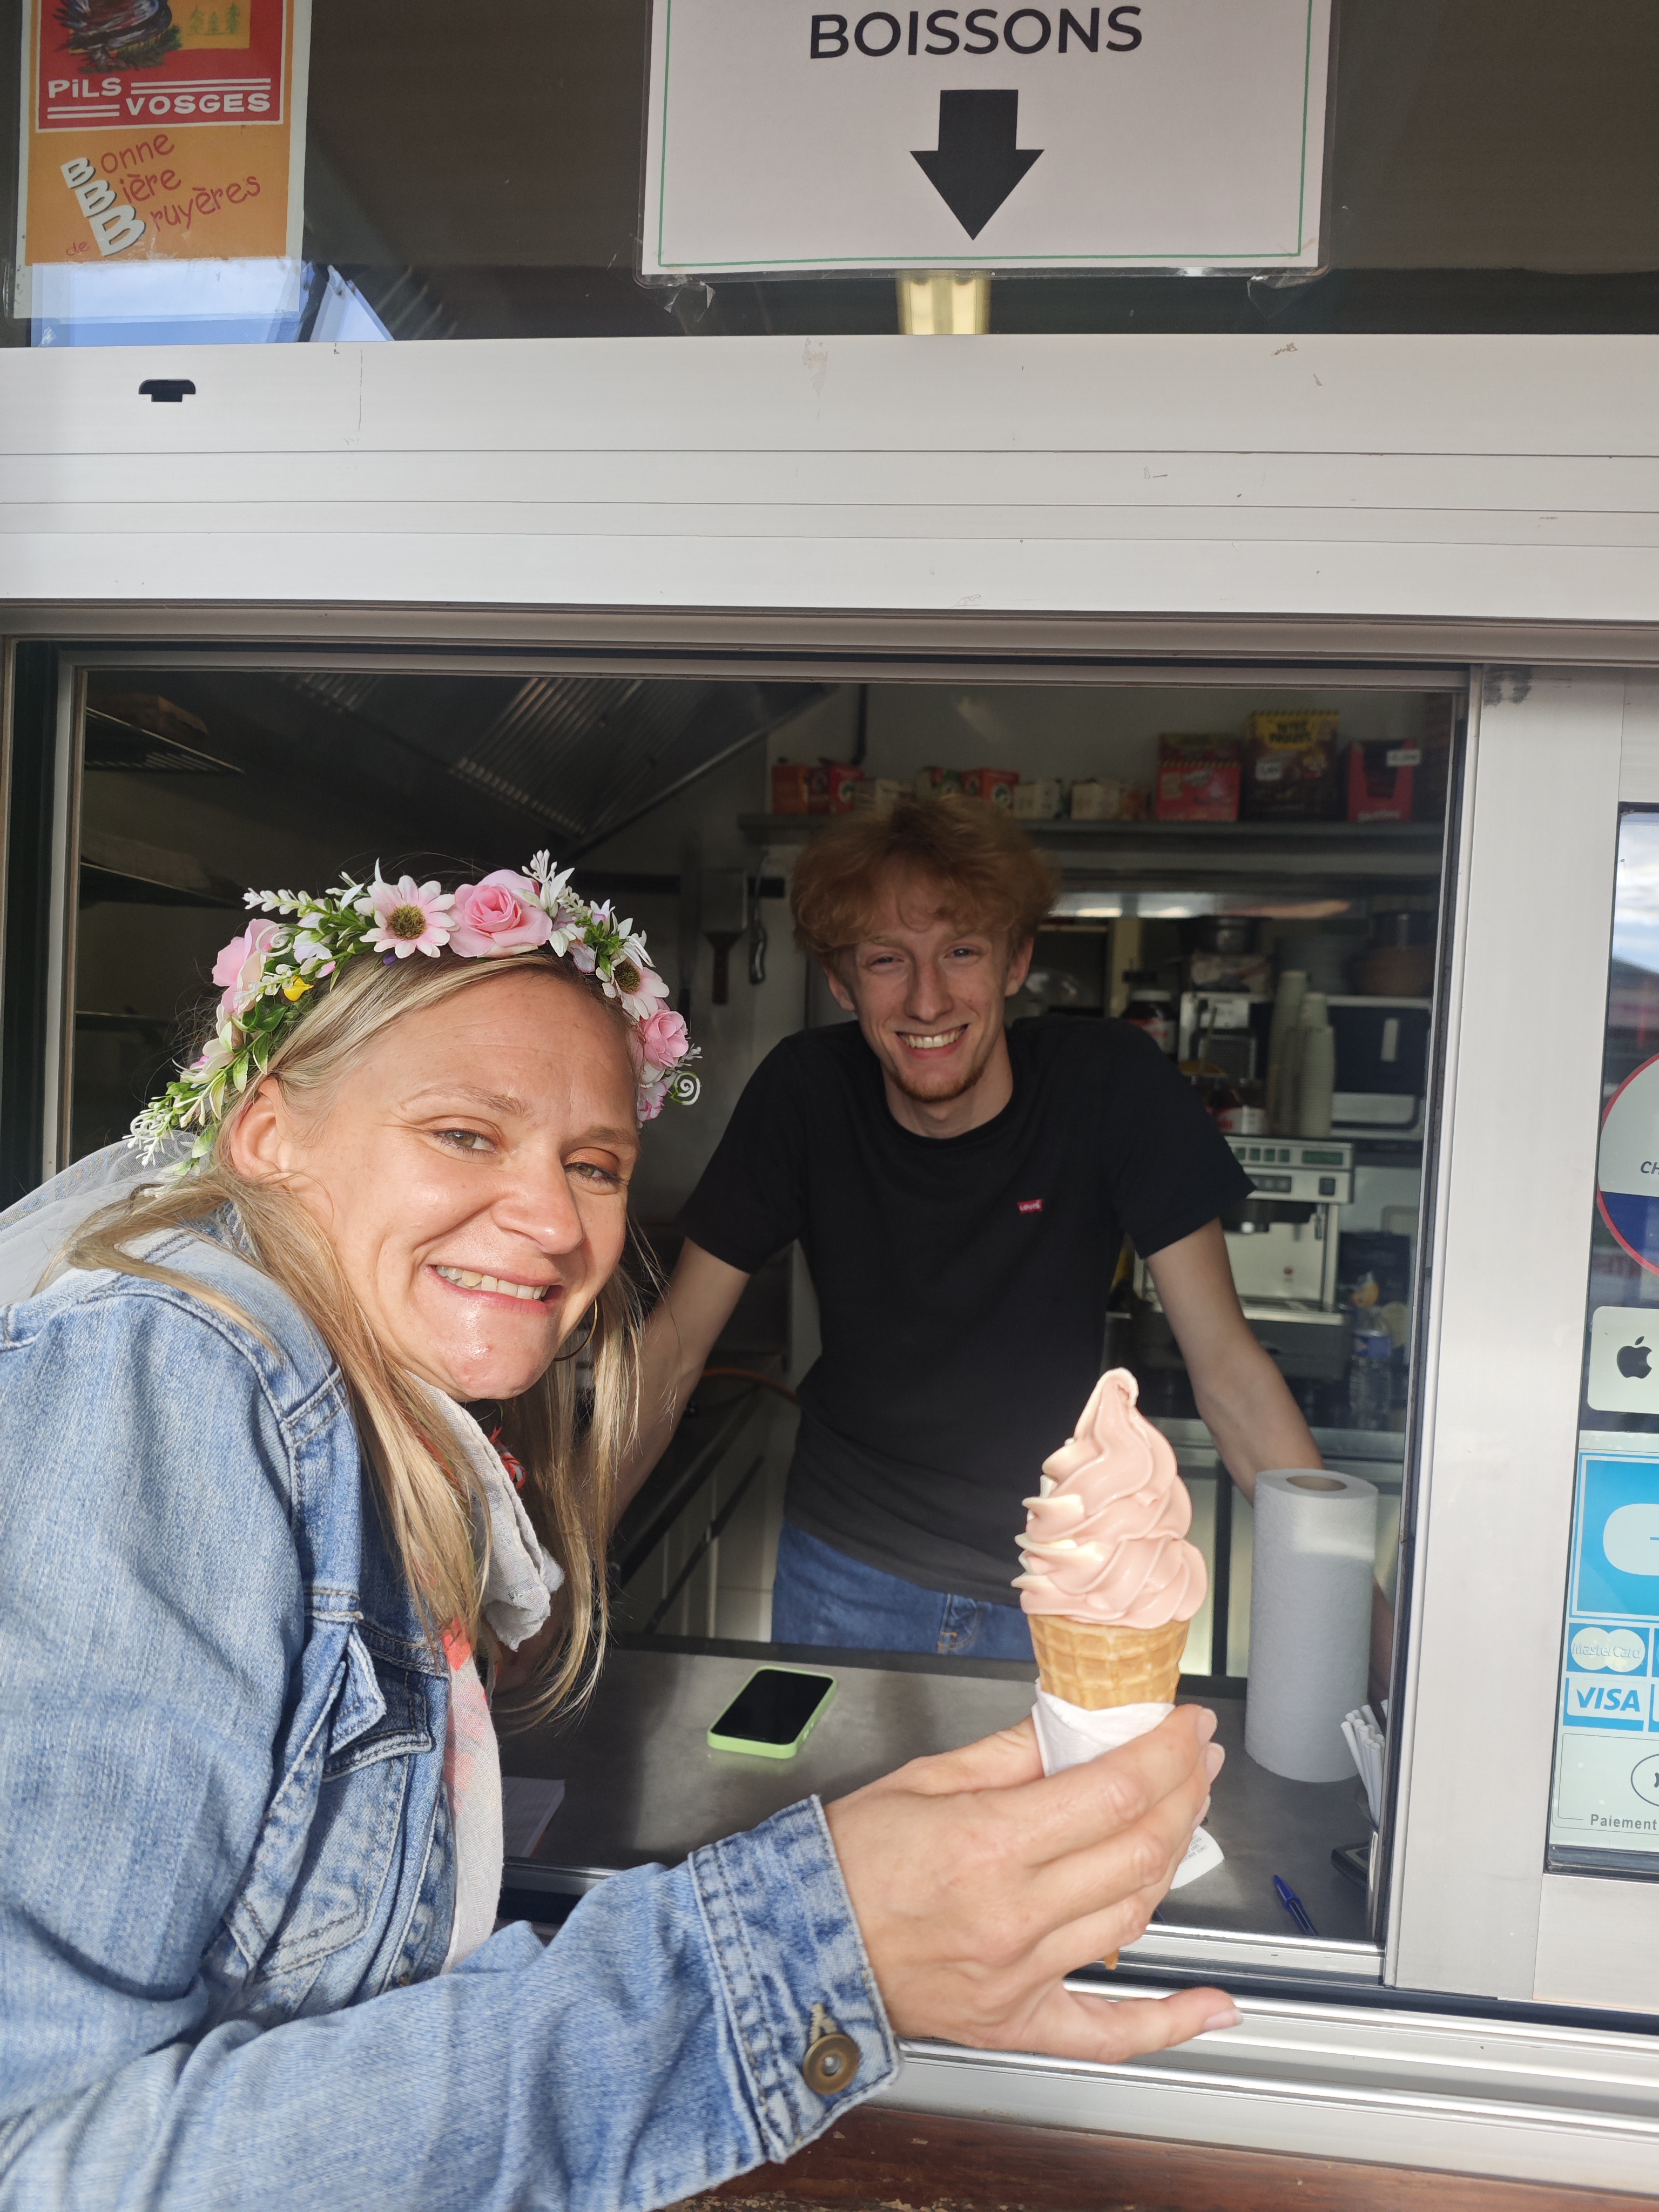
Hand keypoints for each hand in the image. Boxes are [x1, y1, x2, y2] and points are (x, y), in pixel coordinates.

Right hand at [824, 1706, 1236, 2063]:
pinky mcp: (1016, 2019)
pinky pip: (1108, 2032)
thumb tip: (1071, 1727)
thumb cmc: (846, 1861)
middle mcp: (1014, 1915)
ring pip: (1134, 1915)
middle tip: (1196, 1758)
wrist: (797, 1945)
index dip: (1166, 1753)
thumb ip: (1009, 1753)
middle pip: (1138, 1849)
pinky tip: (1214, 2005)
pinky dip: (1170, 2022)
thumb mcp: (923, 1779)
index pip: (1114, 1792)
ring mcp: (1021, 1974)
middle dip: (1184, 1793)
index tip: (1185, 1728)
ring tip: (1189, 1816)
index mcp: (989, 1845)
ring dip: (1177, 1860)